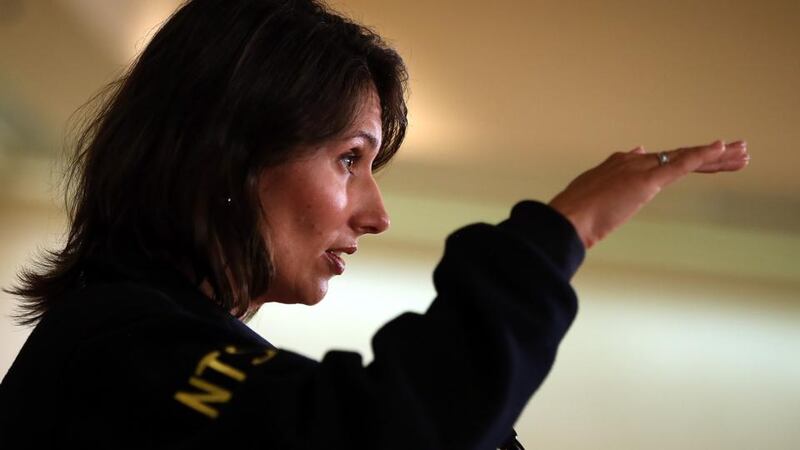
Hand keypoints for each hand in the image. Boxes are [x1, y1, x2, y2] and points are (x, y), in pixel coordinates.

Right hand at [548, 140, 749, 248]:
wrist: (567, 218)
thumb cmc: (573, 216)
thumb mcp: (591, 199)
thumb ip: (605, 187)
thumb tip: (610, 188)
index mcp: (617, 165)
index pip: (658, 161)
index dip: (681, 160)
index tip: (699, 156)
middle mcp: (631, 160)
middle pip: (677, 157)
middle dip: (707, 156)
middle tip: (735, 151)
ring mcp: (639, 168)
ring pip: (686, 158)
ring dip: (717, 156)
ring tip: (743, 153)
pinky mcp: (648, 179)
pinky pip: (682, 163)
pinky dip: (703, 155)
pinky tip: (723, 148)